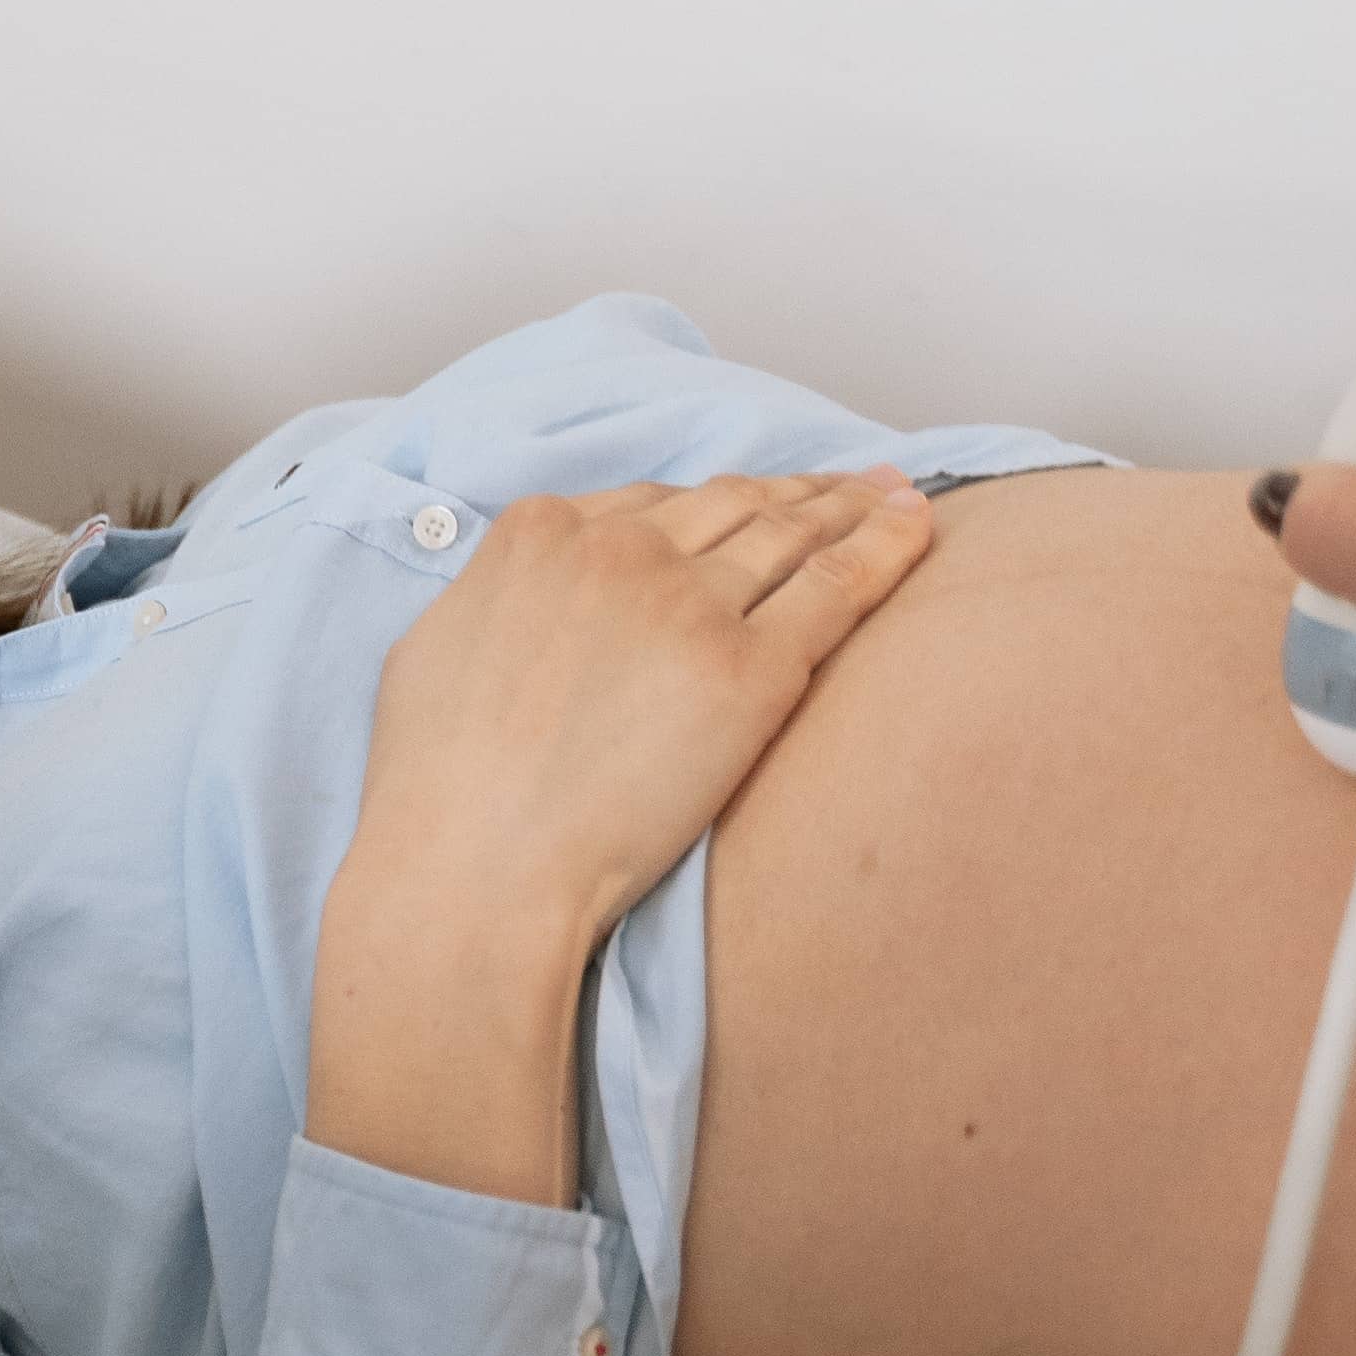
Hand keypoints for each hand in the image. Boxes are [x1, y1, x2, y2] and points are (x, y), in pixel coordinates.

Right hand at [308, 467, 934, 1207]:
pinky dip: (886, 546)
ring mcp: (688, 605)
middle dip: (797, 491)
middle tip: (853, 485)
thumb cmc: (436, 788)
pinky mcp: (749, 672)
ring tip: (895, 496)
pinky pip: (836, 590)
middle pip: (732, 506)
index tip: (753, 503)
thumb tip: (530, 591)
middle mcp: (620, 551)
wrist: (473, 870)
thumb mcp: (438, 646)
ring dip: (852, 507)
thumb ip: (500, 593)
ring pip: (791, 535)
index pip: (653, 502)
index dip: (716, 502)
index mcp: (541, 534)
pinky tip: (919, 523)